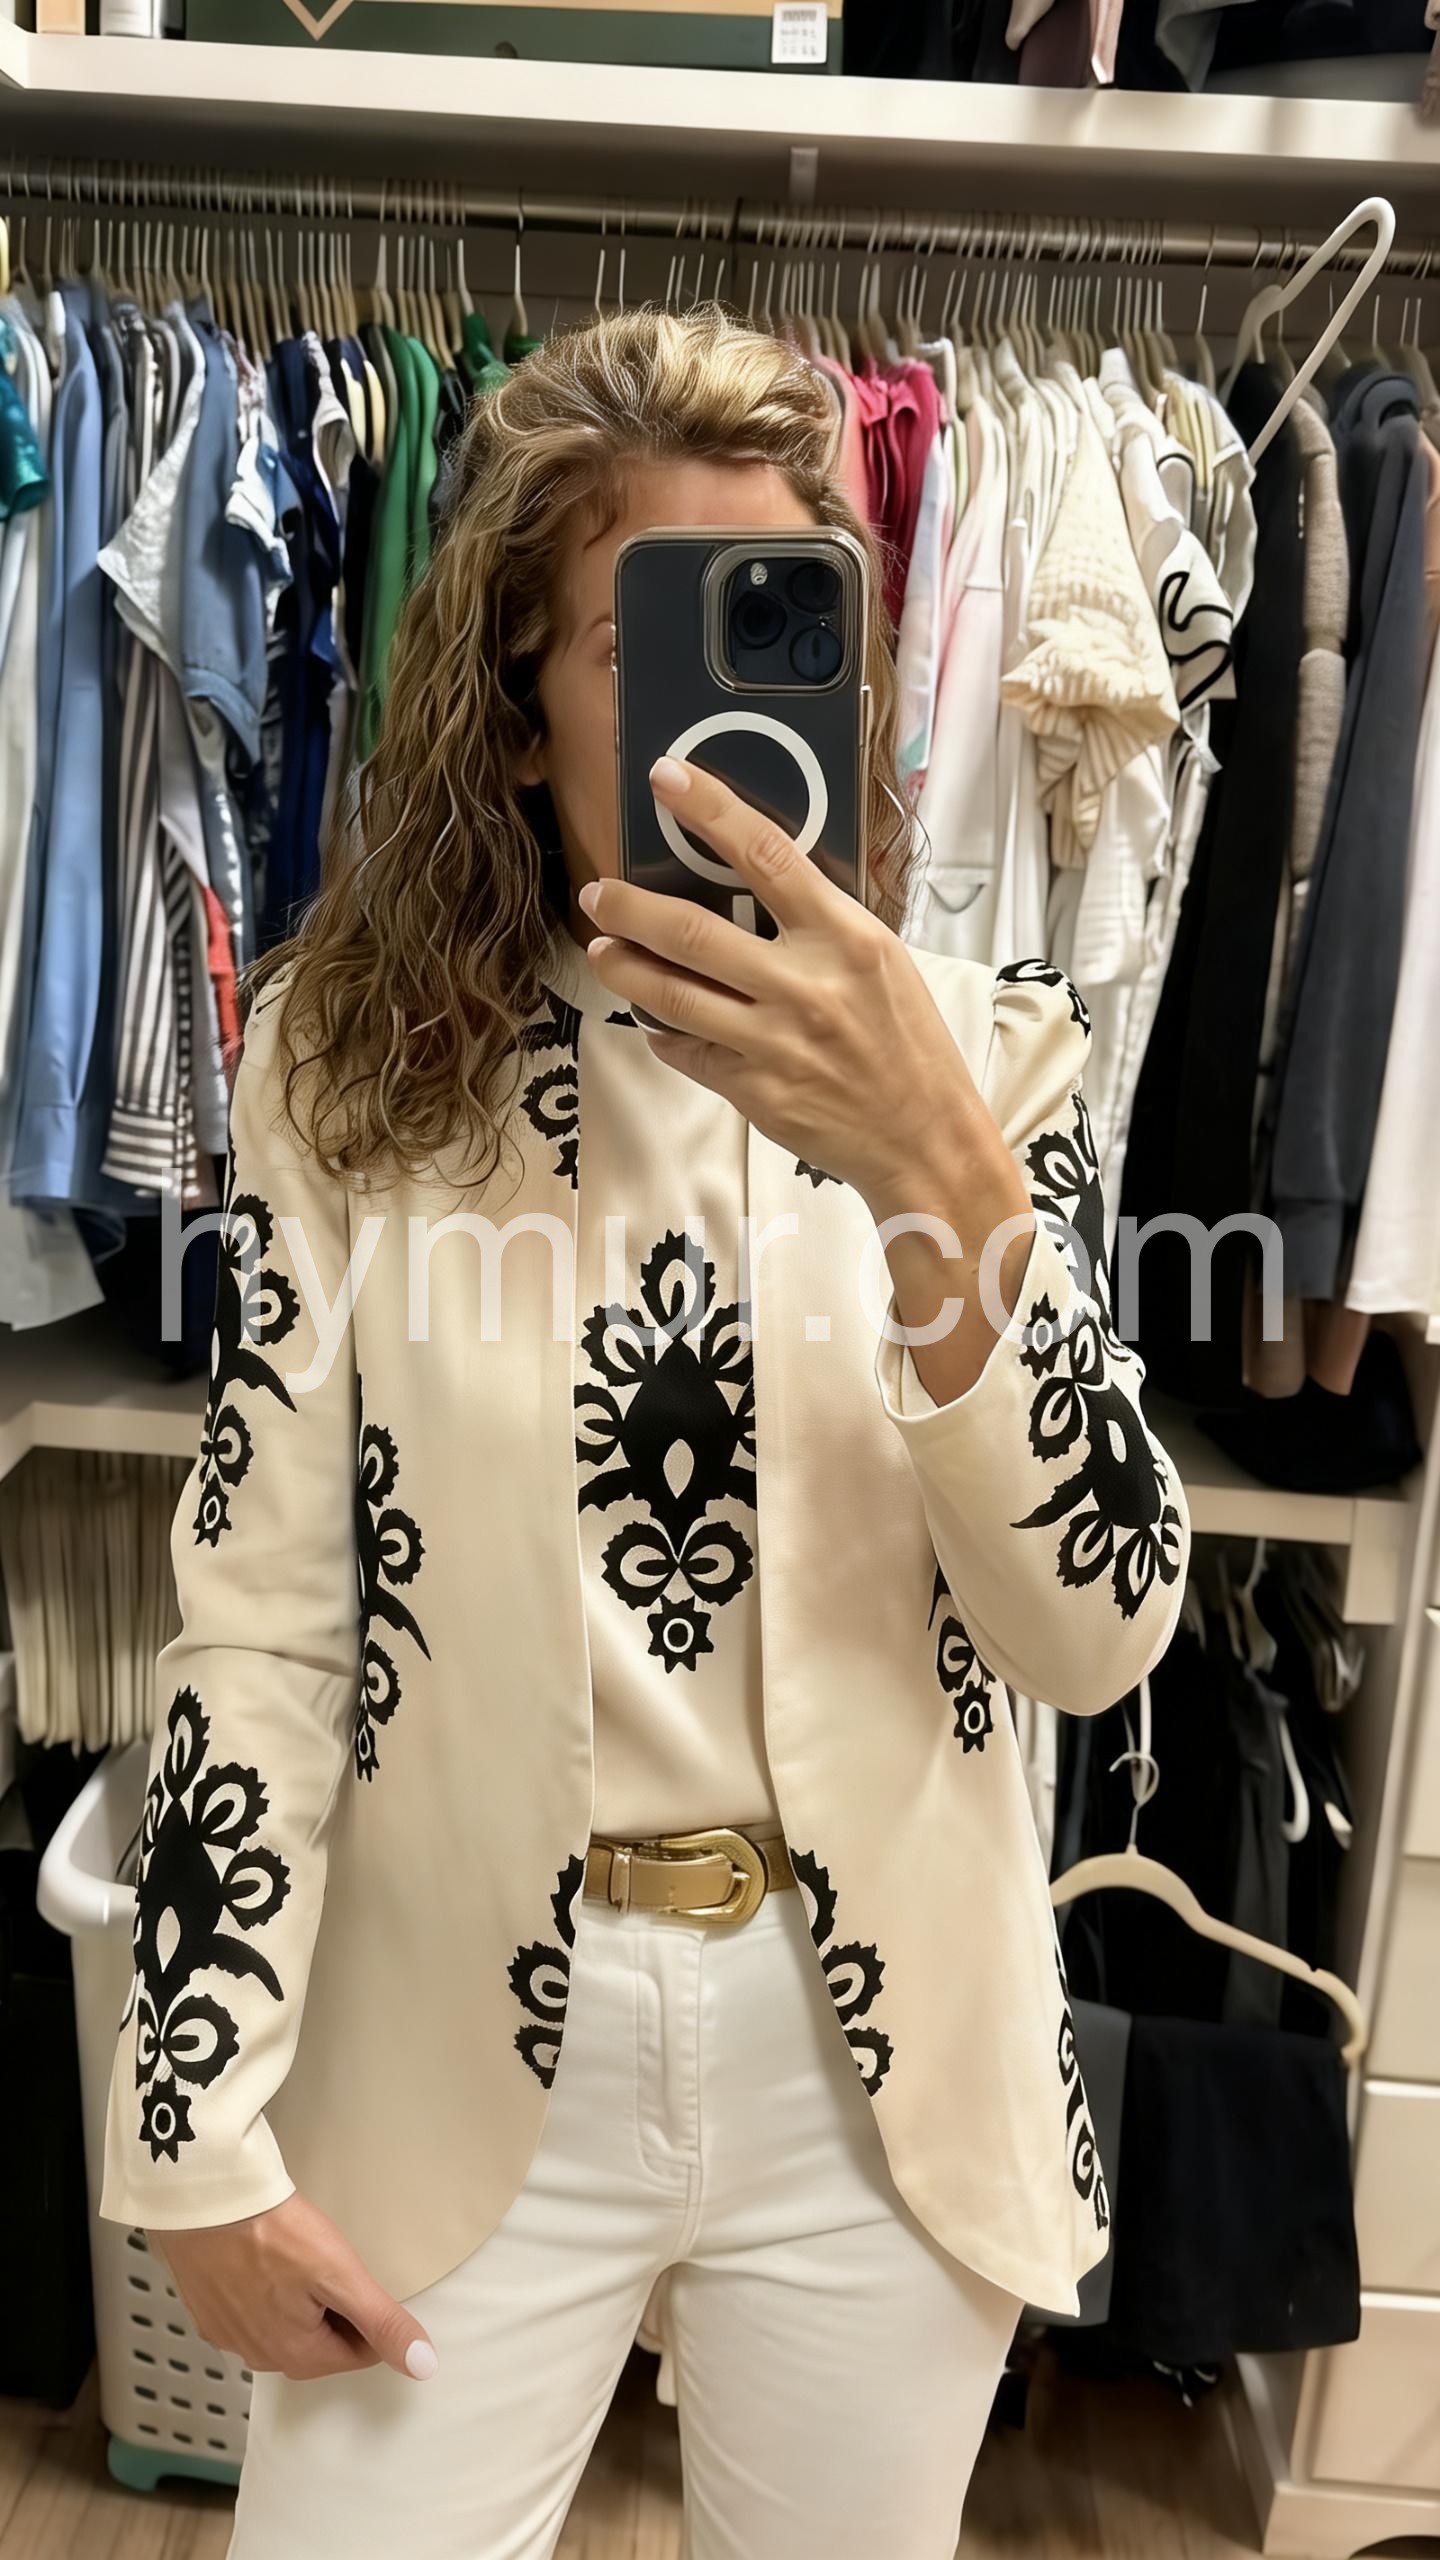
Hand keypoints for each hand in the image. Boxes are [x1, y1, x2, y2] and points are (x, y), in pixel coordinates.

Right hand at [146, 2192, 439, 2384]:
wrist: (205, 2201)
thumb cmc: (273, 2233)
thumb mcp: (341, 2275)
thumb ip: (382, 2322)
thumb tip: (422, 2366)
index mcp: (296, 2357)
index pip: (359, 2352)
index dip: (369, 2313)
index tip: (355, 2275)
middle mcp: (259, 2357)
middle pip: (321, 2343)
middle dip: (334, 2310)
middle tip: (326, 2262)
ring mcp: (228, 2335)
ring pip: (284, 2328)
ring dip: (299, 2302)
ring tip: (295, 2257)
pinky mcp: (206, 2311)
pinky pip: (250, 2313)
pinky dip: (264, 2292)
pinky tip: (263, 2259)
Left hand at [578, 754, 1014, 1221]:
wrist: (924, 1137)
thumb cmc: (906, 1042)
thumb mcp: (881, 961)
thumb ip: (819, 925)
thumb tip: (750, 886)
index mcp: (845, 938)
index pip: (766, 854)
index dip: (710, 809)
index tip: (667, 778)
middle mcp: (806, 986)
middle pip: (693, 932)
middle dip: (631, 907)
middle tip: (599, 894)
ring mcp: (774, 1043)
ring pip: (673, 995)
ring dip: (626, 968)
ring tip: (602, 950)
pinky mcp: (755, 1091)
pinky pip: (689, 1051)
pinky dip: (665, 1033)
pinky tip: (654, 1020)